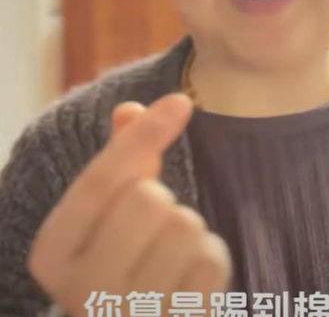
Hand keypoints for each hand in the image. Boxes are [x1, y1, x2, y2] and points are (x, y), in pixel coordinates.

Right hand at [27, 93, 231, 316]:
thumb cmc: (119, 259)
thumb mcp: (106, 213)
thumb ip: (118, 161)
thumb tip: (129, 108)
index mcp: (53, 252)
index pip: (99, 179)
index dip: (143, 134)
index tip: (182, 100)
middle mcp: (80, 291)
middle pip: (149, 198)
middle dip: (164, 202)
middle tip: (152, 232)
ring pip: (185, 226)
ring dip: (190, 234)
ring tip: (169, 261)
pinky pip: (212, 261)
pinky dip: (211, 261)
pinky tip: (189, 282)